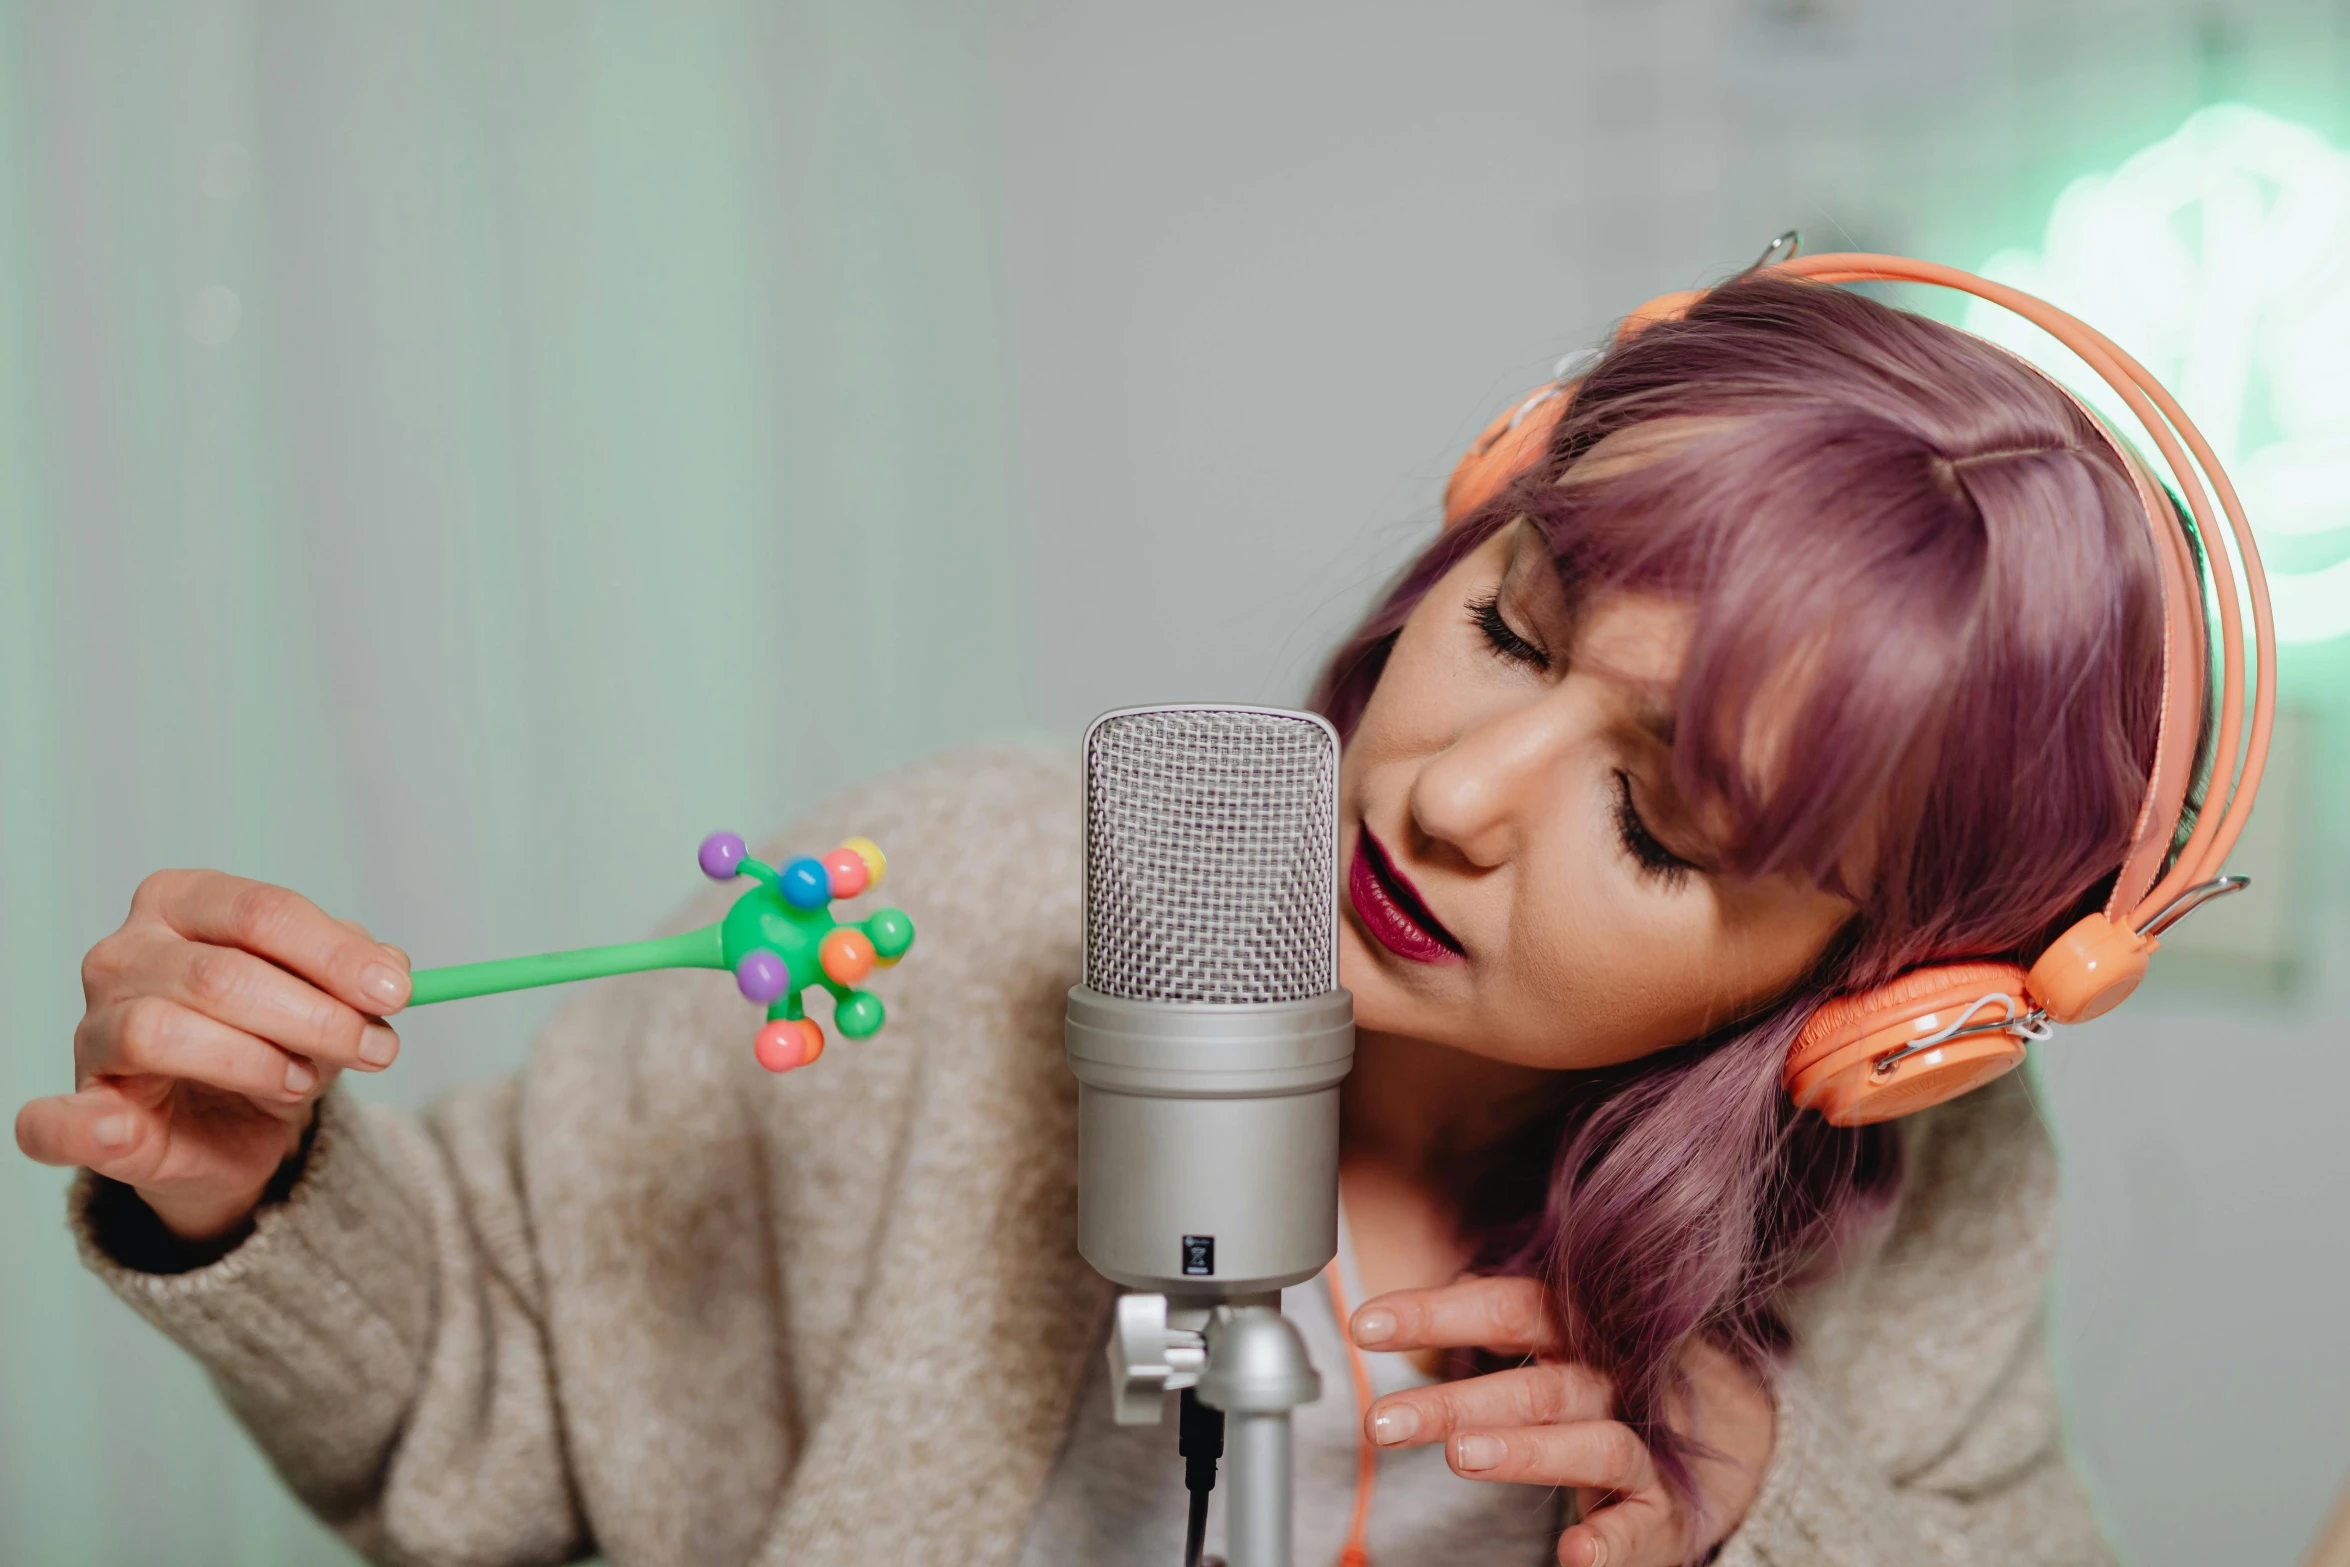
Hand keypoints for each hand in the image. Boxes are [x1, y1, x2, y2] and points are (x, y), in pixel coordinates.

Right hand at [15, 871, 411, 1241]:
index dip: (335, 954)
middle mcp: (123, 955)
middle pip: (220, 974)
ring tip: (303, 1082)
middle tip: (374, 1048)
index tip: (398, 991)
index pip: (261, 912)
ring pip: (161, 1031)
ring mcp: (92, 1030)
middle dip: (314, 1015)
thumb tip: (389, 968)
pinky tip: (120, 1126)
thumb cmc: (278, 1040)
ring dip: (253, 1062)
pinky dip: (80, 1124)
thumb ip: (357, 976)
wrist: (239, 1129)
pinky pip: (57, 1118)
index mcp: (182, 903)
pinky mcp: (83, 1107)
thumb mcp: (330, 999)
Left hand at [1350, 1276, 1773, 1566]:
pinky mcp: (1666, 1514)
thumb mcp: (1565, 1342)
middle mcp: (1616, 1382)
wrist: (1732, 1434)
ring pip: (1592, 1443)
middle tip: (1383, 1421)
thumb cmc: (1615, 1386)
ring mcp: (1648, 1447)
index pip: (1509, 1305)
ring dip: (1526, 1451)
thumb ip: (1499, 1322)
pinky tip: (1577, 1557)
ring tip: (1462, 1458)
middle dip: (1457, 1402)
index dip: (1437, 1311)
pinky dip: (1611, 1544)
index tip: (1365, 1324)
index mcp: (1582, 1332)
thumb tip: (1398, 1309)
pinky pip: (1640, 1528)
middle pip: (1538, 1384)